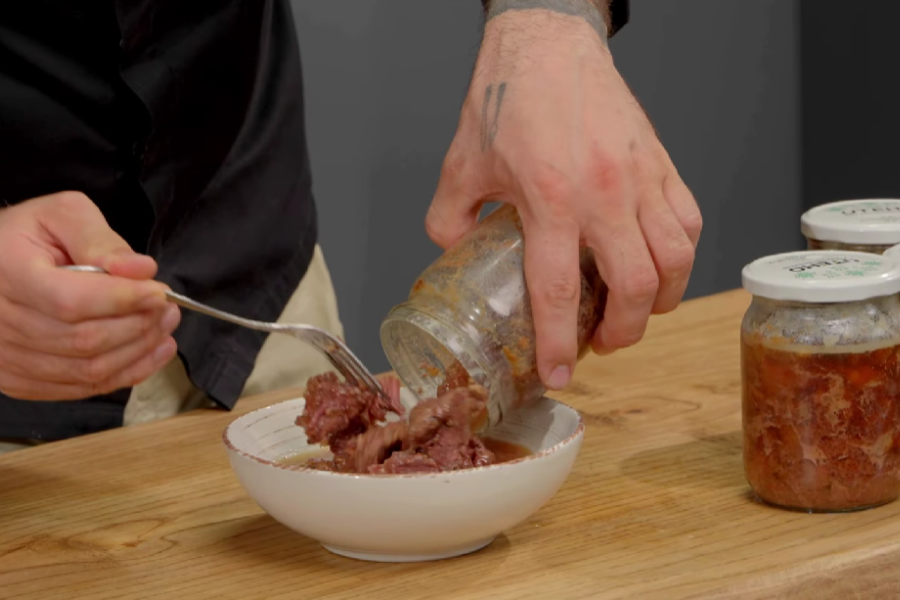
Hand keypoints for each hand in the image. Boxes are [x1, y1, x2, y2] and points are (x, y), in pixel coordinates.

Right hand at [0, 192, 178, 399]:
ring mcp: (7, 358)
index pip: (71, 301)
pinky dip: (124, 374)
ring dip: (138, 352)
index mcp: (7, 274)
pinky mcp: (18, 380)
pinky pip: (80, 388)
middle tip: (169, 309)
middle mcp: (0, 323)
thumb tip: (141, 270)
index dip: (123, 300)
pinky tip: (149, 354)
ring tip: (164, 328)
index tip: (160, 293)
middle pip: (85, 340)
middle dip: (139, 326)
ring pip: (87, 370)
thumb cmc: (26, 237)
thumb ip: (100, 240)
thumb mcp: (61, 216)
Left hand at [426, 8, 701, 389]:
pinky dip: (680, 255)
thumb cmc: (508, 97)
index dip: (558, 344)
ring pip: (676, 260)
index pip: (558, 292)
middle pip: (635, 288)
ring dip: (660, 301)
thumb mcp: (460, 165)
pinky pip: (689, 221)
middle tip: (601, 344)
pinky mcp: (661, 163)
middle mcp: (604, 194)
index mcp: (550, 200)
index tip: (559, 375)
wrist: (548, 43)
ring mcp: (641, 178)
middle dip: (622, 334)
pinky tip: (658, 264)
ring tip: (636, 312)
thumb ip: (449, 218)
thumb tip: (450, 254)